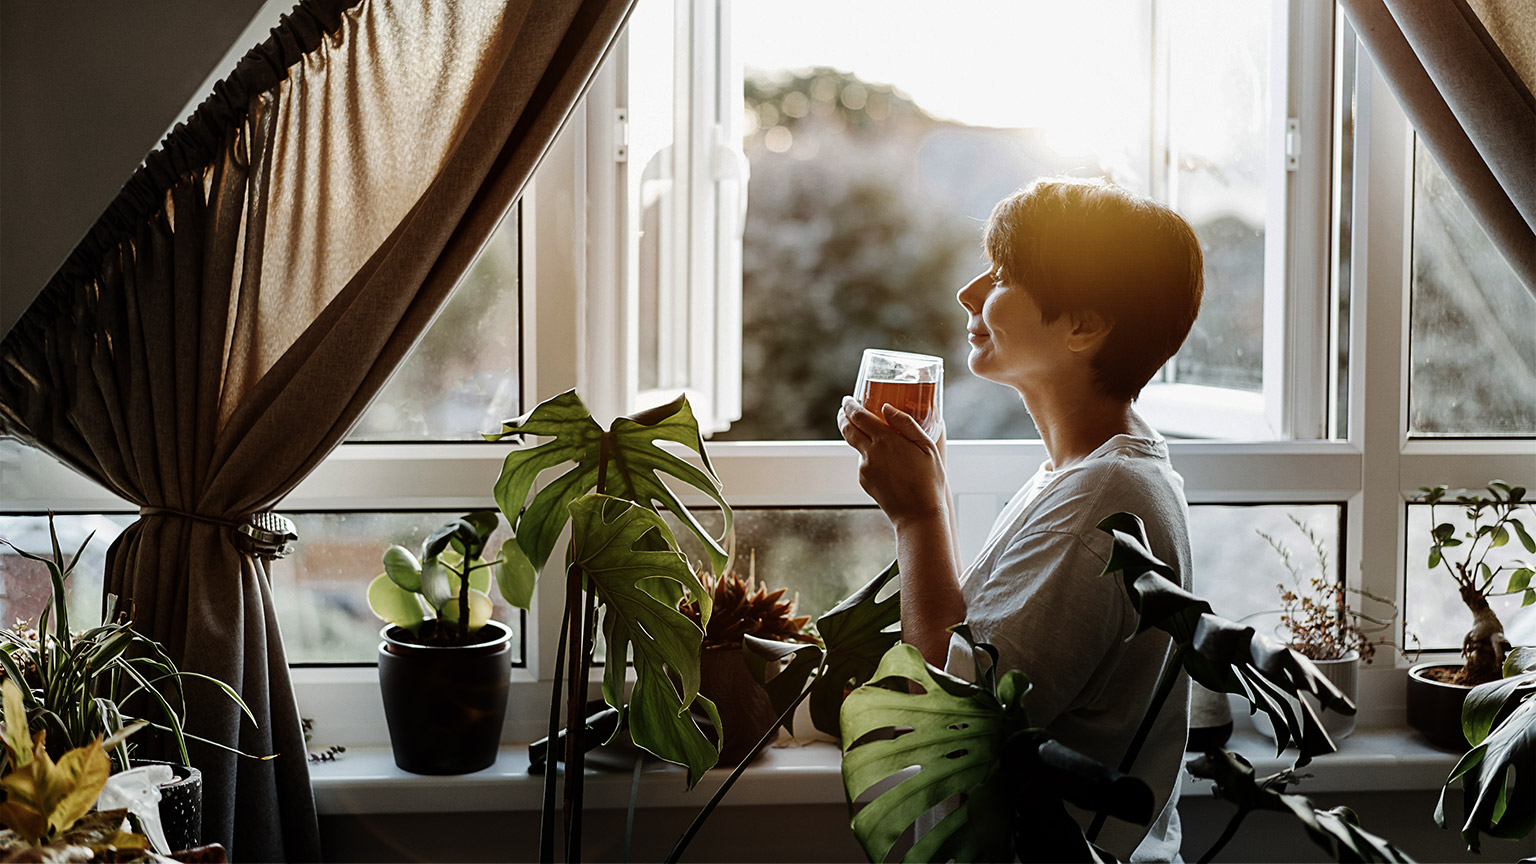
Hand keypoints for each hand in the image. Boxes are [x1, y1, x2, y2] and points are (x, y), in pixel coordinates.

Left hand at [837, 396, 948, 527]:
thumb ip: (906, 424)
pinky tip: (887, 463)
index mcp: (886, 441)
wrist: (918, 515)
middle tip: (846, 409)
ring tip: (875, 436)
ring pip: (857, 446)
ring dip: (860, 437)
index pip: (859, 417)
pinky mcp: (863, 481)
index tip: (848, 399)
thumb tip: (887, 408)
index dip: (850, 406)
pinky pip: (864, 462)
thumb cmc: (929, 480)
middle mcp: (871, 453)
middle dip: (843, 417)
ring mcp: (864, 468)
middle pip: (848, 429)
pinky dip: (870, 457)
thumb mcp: (927, 447)